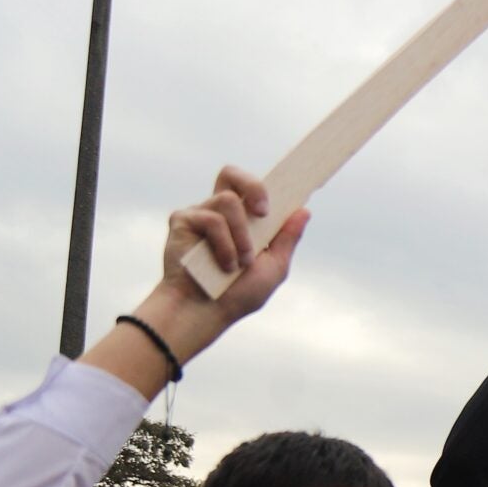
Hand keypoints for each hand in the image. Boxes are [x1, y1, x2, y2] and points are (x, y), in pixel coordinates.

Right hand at [96, 168, 307, 392]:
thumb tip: (304, 210)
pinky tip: (223, 265)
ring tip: (240, 263)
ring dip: (241, 236)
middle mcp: (219, 212)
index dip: (268, 182)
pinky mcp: (182, 220)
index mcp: (242, 220)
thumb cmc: (238, 295)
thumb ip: (287, 239)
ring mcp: (199, 214)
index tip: (294, 184)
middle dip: (253, 186)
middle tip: (264, 212)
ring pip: (228, 201)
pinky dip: (224, 245)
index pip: (251, 188)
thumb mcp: (273, 268)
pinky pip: (212, 220)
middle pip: (231, 174)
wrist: (206, 312)